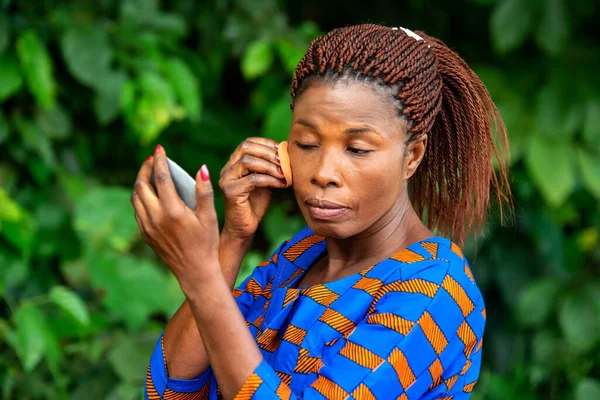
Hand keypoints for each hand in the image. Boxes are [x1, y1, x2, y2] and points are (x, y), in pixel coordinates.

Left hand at [131, 146, 219, 293]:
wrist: (195, 272)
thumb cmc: (207, 243)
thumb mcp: (209, 217)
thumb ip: (204, 191)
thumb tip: (201, 168)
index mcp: (173, 211)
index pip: (162, 178)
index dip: (159, 161)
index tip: (159, 149)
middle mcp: (156, 217)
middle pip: (142, 185)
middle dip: (145, 169)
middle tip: (152, 159)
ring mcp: (148, 227)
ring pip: (136, 198)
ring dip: (140, 182)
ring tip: (149, 173)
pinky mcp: (146, 235)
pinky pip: (137, 210)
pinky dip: (140, 197)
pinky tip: (149, 194)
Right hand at [219, 138, 286, 239]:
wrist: (244, 228)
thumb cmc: (255, 204)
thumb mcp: (265, 181)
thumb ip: (270, 167)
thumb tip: (286, 153)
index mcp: (233, 163)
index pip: (248, 143)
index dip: (267, 143)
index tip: (283, 150)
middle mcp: (227, 169)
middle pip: (246, 148)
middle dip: (268, 152)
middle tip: (284, 161)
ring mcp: (226, 179)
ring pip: (248, 161)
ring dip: (270, 166)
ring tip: (284, 173)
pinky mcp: (230, 191)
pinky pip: (252, 179)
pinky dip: (269, 180)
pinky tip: (280, 184)